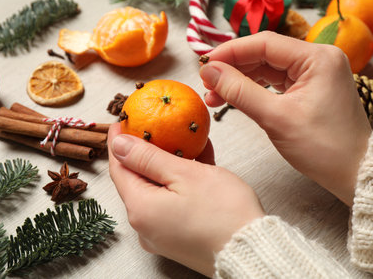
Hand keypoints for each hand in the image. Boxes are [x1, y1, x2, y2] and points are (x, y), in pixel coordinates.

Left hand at [108, 123, 264, 276]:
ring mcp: (163, 233)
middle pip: (138, 180)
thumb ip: (148, 158)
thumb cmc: (224, 213)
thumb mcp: (184, 174)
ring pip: (159, 189)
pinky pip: (173, 202)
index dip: (119, 143)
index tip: (123, 122)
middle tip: (156, 128)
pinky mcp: (179, 236)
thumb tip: (119, 145)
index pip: (119, 169)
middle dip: (147, 152)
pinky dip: (181, 183)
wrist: (253, 250)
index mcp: (141, 209)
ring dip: (169, 164)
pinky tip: (197, 162)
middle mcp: (146, 225)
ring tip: (184, 141)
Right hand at [200, 31, 371, 205]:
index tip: (204, 64)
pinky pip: (275, 82)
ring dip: (240, 80)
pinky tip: (235, 98)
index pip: (264, 43)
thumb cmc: (324, 148)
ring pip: (267, 69)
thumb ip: (240, 91)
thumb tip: (209, 71)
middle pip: (264, 54)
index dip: (230, 52)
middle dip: (233, 68)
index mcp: (318, 58)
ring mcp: (315, 73)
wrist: (354, 172)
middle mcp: (318, 59)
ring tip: (215, 95)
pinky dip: (254, 90)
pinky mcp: (310, 88)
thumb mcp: (276, 118)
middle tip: (206, 82)